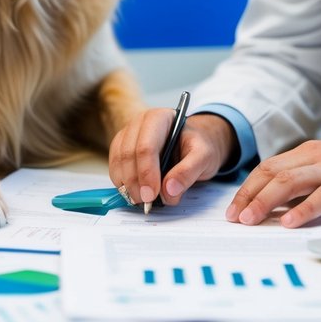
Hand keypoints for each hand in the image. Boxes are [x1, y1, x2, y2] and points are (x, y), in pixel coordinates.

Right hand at [109, 111, 236, 209]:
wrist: (193, 145)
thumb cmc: (198, 147)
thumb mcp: (205, 157)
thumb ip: (189, 172)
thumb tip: (168, 191)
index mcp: (160, 118)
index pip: (147, 146)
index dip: (147, 172)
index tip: (152, 195)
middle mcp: (140, 123)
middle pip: (128, 154)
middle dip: (135, 182)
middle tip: (147, 202)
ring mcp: (128, 135)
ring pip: (118, 161)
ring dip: (127, 185)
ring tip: (143, 200)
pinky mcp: (121, 148)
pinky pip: (115, 167)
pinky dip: (122, 184)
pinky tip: (136, 193)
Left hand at [226, 138, 320, 226]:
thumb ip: (300, 182)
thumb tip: (269, 205)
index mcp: (306, 153)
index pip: (268, 168)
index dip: (248, 188)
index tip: (234, 209)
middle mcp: (316, 157)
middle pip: (273, 174)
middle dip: (250, 196)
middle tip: (235, 217)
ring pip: (290, 183)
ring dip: (267, 202)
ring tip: (252, 219)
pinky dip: (303, 210)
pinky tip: (290, 222)